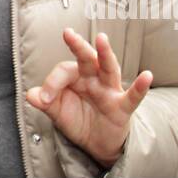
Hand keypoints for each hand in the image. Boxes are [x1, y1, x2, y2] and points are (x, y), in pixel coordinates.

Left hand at [24, 29, 151, 168]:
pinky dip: (140, 87)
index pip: (64, 71)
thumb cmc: (78, 119)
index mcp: (77, 76)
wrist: (97, 143)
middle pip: (87, 58)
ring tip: (102, 40)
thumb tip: (30, 94)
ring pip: (108, 68)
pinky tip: (147, 76)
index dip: (52, 83)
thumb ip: (45, 102)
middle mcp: (94, 79)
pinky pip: (132, 96)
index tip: (44, 100)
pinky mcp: (122, 107)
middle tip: (68, 34)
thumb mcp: (58, 112)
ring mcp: (109, 90)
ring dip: (105, 54)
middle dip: (78, 46)